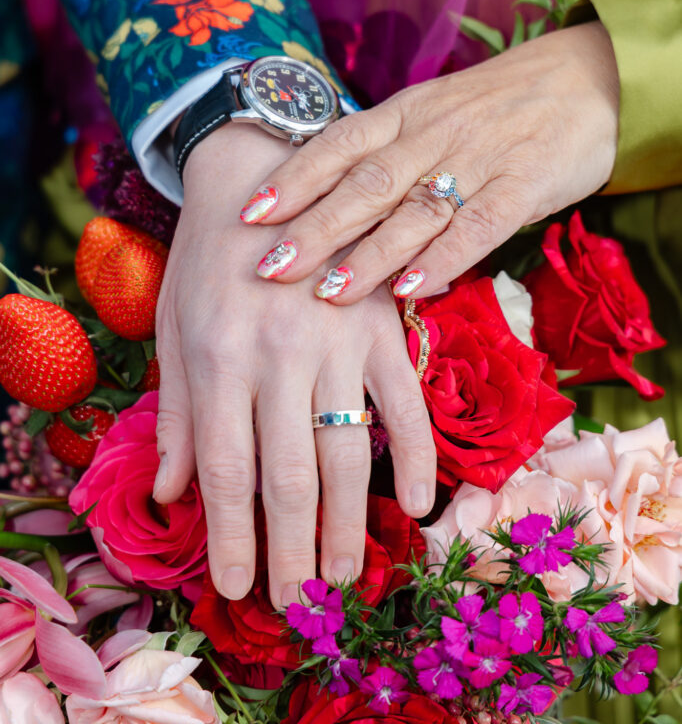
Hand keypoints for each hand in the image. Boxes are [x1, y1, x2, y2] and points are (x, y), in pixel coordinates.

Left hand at [152, 124, 434, 606]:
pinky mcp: (383, 325)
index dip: (231, 539)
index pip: (228, 472)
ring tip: (345, 576)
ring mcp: (337, 339)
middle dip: (291, 550)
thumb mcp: (175, 326)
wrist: (263, 168)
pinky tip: (419, 502)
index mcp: (218, 355)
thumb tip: (174, 494)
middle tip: (297, 601)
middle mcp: (278, 354)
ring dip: (350, 524)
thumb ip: (179, 411)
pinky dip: (419, 455)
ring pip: (349, 451)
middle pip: (289, 477)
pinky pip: (408, 402)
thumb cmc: (207, 255)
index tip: (235, 588)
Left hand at [239, 24, 619, 301]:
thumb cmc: (496, 107)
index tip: (250, 214)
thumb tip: (330, 207)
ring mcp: (479, 157)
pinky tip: (411, 287)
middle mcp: (433, 133)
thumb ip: (389, 154)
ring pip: (414, 208)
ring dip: (368, 253)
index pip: (338, 144)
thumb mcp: (434, 113)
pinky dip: (444, 256)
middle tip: (270, 268)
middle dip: (313, 227)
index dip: (293, 179)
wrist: (585, 77)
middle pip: (365, 183)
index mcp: (406, 113)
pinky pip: (479, 223)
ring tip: (328, 292)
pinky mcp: (524, 182)